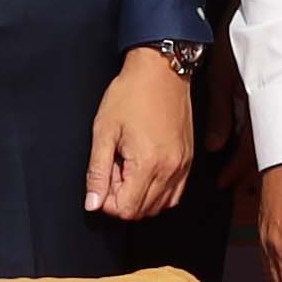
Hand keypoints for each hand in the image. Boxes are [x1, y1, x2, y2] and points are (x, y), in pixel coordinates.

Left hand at [85, 51, 192, 223]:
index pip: (126, 209)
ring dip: (139, 196)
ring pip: (160, 205)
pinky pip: (174, 193)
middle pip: (143, 211)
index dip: (107, 201)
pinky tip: (144, 171)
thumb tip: (92, 204)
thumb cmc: (131, 94)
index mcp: (148, 163)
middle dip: (122, 198)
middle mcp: (171, 169)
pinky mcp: (189, 160)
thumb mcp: (104, 131)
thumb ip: (97, 171)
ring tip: (128, 167)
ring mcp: (183, 166)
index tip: (102, 179)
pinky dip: (157, 192)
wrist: (161, 70)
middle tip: (113, 169)